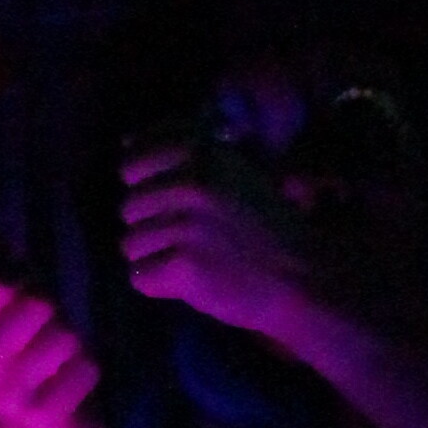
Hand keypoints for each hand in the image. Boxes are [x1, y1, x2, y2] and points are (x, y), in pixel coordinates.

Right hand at [0, 270, 102, 427]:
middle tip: (50, 335)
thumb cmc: (26, 369)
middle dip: (53, 314)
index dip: (22, 283)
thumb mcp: (9, 325)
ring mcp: (9, 399)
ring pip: (65, 336)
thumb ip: (5, 287)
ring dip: (73, 345)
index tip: (25, 299)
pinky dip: (87, 372)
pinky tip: (72, 388)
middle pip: (36, 306)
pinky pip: (86, 369)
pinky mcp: (45, 418)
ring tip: (61, 363)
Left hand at [116, 140, 332, 344]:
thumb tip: (124, 142)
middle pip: (128, 206)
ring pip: (130, 244)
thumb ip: (182, 153)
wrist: (303, 276)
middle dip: (152, 226)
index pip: (132, 159)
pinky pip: (140, 277)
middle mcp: (190, 182)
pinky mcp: (184, 265)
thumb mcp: (233, 170)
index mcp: (200, 151)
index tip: (175, 202)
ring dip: (155, 257)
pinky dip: (160, 285)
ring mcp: (186, 225)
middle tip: (192, 239)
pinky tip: (191, 281)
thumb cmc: (266, 225)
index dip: (146, 185)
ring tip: (194, 260)